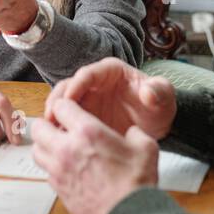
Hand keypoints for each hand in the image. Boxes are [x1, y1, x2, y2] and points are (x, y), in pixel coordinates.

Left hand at [31, 95, 158, 213]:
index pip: (61, 106)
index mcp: (87, 132)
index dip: (65, 107)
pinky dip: (52, 167)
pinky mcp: (58, 189)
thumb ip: (135, 133)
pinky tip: (68, 169)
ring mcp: (59, 170)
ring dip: (45, 145)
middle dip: (47, 124)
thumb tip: (132, 132)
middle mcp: (67, 149)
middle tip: (59, 128)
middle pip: (39, 127)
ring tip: (60, 147)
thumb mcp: (146, 148)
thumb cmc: (136, 183)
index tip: (71, 112)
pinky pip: (45, 172)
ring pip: (36, 150)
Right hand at [45, 59, 175, 140]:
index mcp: (110, 71)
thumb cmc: (159, 106)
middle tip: (51, 118)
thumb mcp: (165, 98)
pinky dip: (59, 128)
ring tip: (49, 131)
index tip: (68, 100)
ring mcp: (85, 100)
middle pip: (68, 87)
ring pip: (61, 103)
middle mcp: (93, 83)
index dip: (76, 85)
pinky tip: (56, 141)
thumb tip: (148, 92)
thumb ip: (159, 91)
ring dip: (53, 116)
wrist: (155, 126)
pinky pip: (65, 120)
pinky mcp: (82, 117)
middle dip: (57, 101)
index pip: (88, 74)